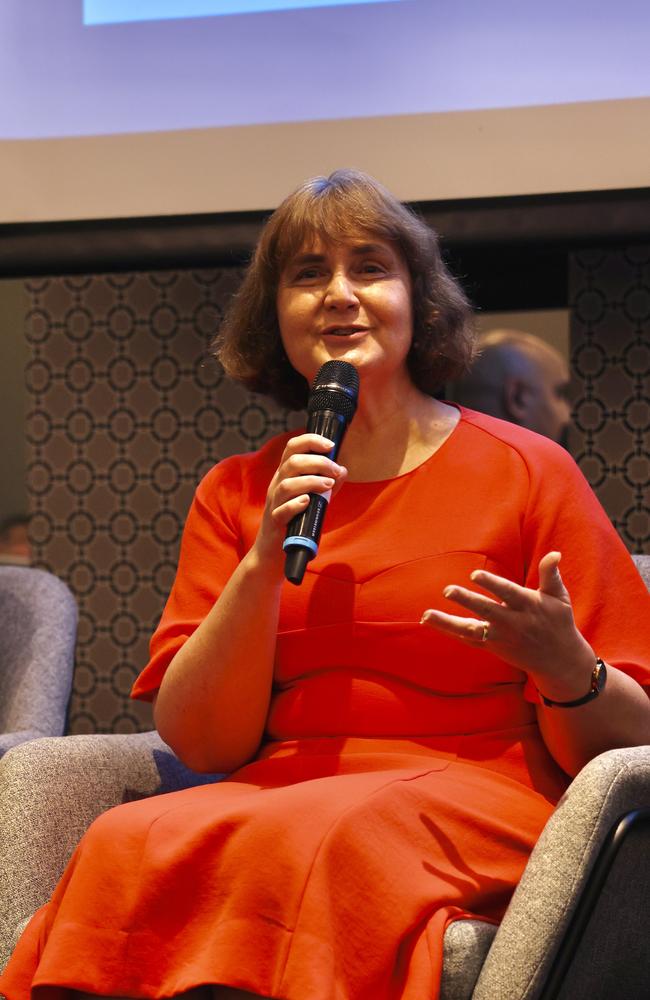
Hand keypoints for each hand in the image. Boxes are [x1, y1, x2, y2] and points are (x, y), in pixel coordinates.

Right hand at [254, 433, 347, 566]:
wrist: (273, 553)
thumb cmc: (295, 523)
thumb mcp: (314, 500)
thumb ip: (328, 485)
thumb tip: (343, 470)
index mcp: (285, 475)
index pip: (292, 448)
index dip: (310, 441)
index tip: (330, 444)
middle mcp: (277, 486)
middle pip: (291, 463)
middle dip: (317, 462)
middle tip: (335, 471)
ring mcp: (274, 504)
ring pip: (286, 484)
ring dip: (310, 481)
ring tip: (328, 485)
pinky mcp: (275, 523)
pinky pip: (281, 511)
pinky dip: (295, 505)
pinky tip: (308, 502)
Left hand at [421, 551, 595, 693]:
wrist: (559, 661)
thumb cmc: (558, 622)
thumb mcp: (559, 597)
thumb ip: (551, 574)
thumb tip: (554, 553)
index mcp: (528, 606)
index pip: (507, 593)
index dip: (491, 584)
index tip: (475, 575)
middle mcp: (513, 623)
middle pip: (486, 611)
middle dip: (467, 601)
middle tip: (447, 590)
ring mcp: (501, 638)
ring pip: (472, 630)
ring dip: (448, 623)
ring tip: (426, 615)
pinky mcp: (493, 647)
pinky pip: (468, 640)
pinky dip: (449, 632)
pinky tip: (430, 622)